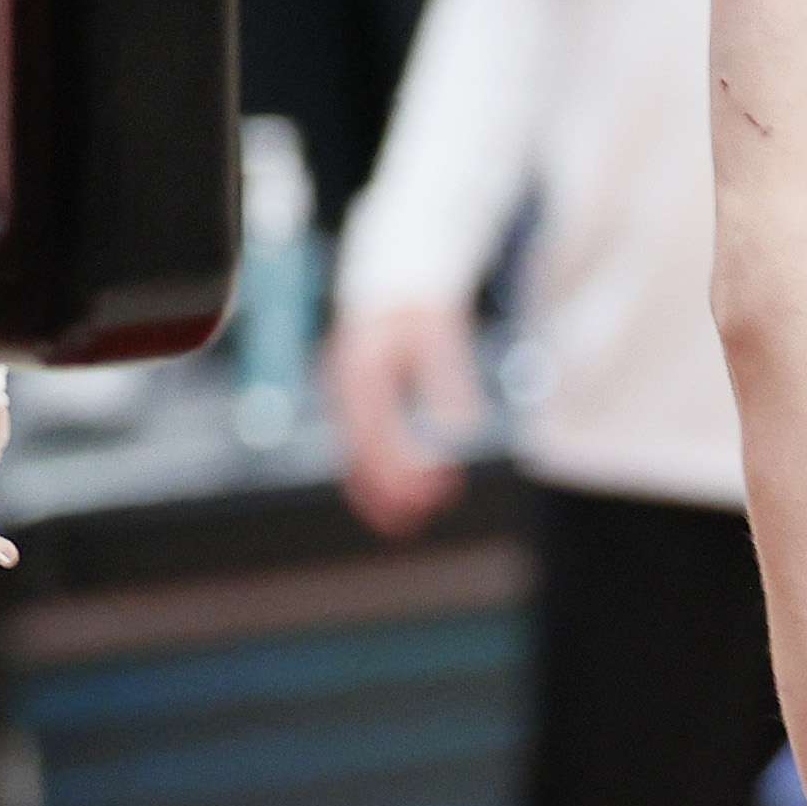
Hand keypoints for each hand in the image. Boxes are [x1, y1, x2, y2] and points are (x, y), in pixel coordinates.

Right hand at [319, 301, 485, 538]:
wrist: (389, 278)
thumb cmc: (419, 305)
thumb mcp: (439, 333)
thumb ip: (449, 382)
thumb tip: (464, 436)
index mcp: (362, 365)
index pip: (378, 428)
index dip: (402, 465)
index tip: (435, 490)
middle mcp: (343, 384)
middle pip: (362, 448)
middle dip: (390, 486)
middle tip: (425, 516)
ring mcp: (342, 397)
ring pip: (353, 455)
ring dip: (378, 492)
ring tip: (408, 526)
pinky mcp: (350, 406)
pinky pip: (355, 450)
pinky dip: (370, 479)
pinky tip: (393, 508)